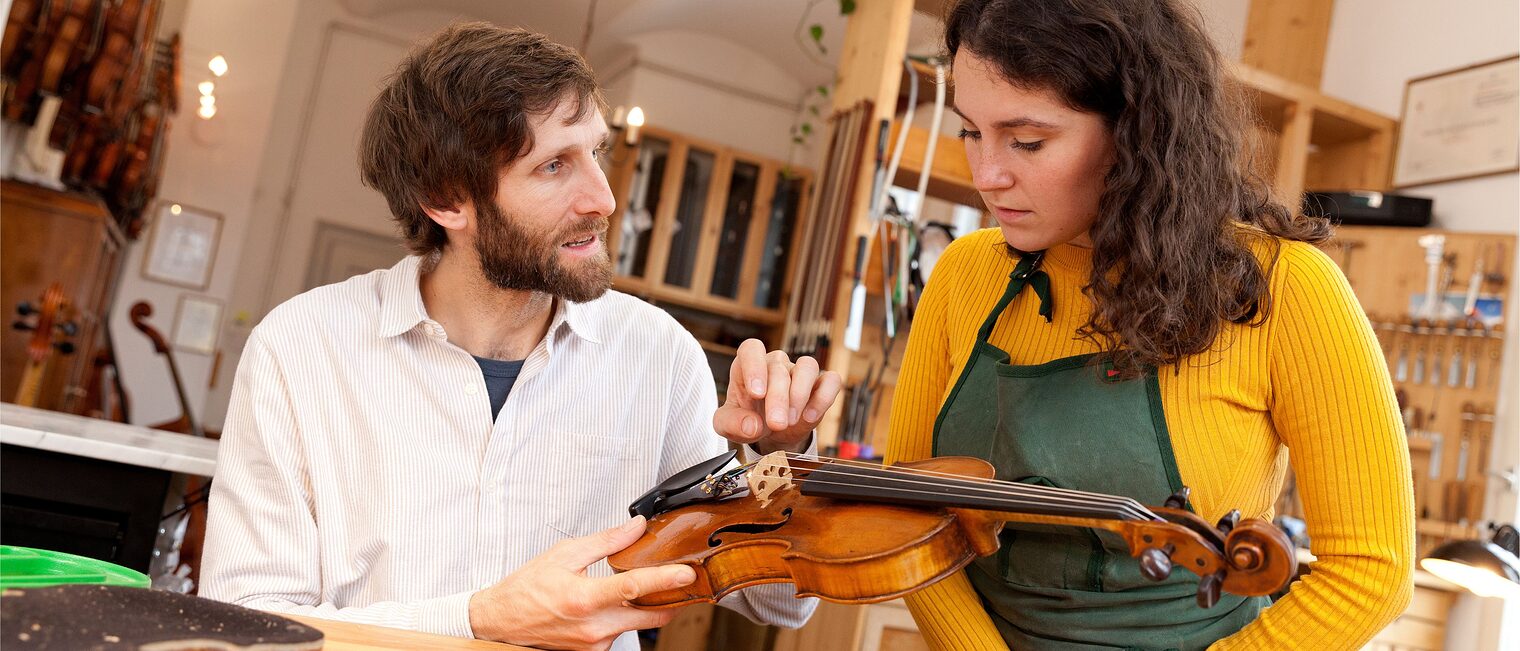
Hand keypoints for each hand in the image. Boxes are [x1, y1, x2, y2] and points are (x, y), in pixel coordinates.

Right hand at [468, 516, 694, 649]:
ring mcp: (594, 644)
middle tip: (684, 582)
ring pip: (635, 625)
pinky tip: (611, 605)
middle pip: (649, 615)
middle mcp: (593, 626)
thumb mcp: (565, 554)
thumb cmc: (527, 589)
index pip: (634, 588)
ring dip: (644, 607)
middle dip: (672, 600)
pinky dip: (623, 618)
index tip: (686, 573)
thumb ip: (606, 541)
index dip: (665, 580)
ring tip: (639, 588)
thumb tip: (635, 527)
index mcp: (584, 598)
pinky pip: (619, 633)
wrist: (502, 621)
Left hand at [714, 339, 842, 454]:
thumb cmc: (748, 419)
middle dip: (778, 398)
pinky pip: (831, 380)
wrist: (771, 432)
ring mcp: (799, 372)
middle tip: (776, 423)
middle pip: (779, 368)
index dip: (754, 367)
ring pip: (808, 366)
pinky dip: (824, 397)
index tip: (756, 393)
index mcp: (748, 365)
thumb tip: (751, 425)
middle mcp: (775, 364)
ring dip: (800, 394)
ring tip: (792, 420)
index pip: (752, 349)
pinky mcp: (820, 385)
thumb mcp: (727, 425)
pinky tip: (810, 416)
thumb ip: (731, 424)